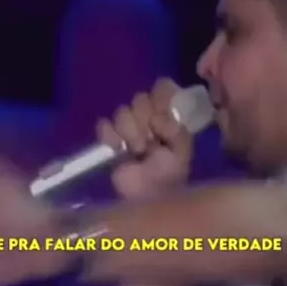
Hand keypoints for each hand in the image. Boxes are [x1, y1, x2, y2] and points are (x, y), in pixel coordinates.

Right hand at [97, 78, 193, 200]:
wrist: (148, 198)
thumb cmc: (169, 174)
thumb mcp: (182, 151)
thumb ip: (177, 130)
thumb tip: (157, 119)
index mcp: (168, 115)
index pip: (162, 88)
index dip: (161, 97)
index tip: (162, 115)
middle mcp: (147, 116)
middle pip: (140, 98)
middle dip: (146, 120)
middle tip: (152, 140)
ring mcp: (127, 127)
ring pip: (122, 111)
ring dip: (131, 132)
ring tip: (138, 151)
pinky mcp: (109, 139)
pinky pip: (104, 124)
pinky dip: (111, 137)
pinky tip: (120, 150)